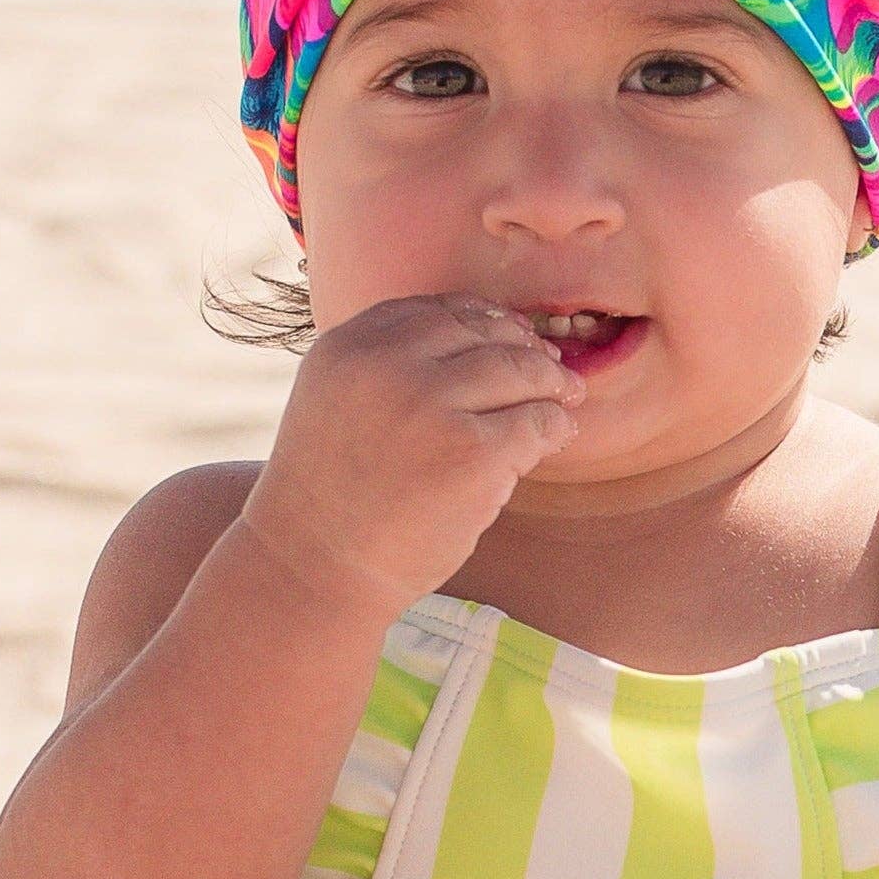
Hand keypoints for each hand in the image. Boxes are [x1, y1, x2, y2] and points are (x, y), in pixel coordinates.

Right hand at [237, 295, 582, 614]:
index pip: (434, 311)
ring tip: (564, 398)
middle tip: (549, 369)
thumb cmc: (330, 496)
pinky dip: (555, 426)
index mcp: (349, 347)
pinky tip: (558, 434)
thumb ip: (387, 366)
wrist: (314, 567)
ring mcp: (431, 407)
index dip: (481, 319)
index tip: (508, 335)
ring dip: (549, 385)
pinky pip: (535, 423)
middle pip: (481, 335)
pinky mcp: (473, 453)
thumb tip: (482, 340)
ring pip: (516, 372)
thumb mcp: (336, 402)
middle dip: (522, 349)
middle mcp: (387, 366)